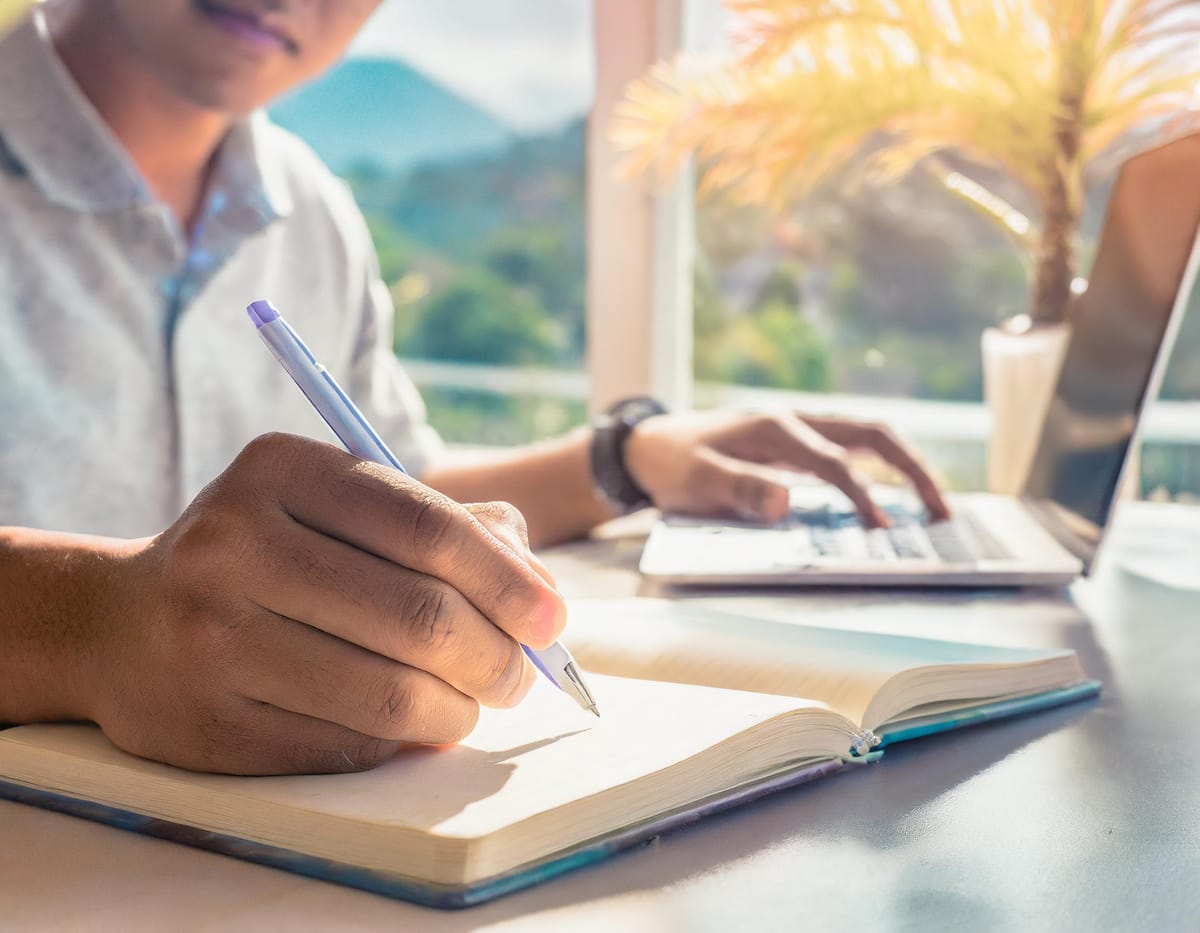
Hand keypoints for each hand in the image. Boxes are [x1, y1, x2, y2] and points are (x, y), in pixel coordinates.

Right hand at [84, 433, 564, 774]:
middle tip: (522, 673)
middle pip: (419, 615)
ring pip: (389, 692)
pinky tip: (414, 721)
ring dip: (459, 707)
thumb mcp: (337, 508)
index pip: (426, 525)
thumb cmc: (263, 556)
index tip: (553, 616)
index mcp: (279, 470)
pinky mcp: (206, 724)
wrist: (117, 624)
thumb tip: (542, 586)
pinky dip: (403, 739)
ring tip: (474, 702)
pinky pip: (346, 744)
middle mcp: (234, 544)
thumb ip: (447, 527)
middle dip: (497, 654)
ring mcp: (211, 637)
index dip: (507, 578)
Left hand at [622, 410, 949, 526]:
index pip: (834, 462)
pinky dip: (882, 467)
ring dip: (906, 465)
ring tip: (936, 503)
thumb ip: (740, 489)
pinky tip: (897, 494)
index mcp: (775, 429)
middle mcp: (795, 421)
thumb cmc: (673, 464)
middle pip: (872, 435)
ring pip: (869, 437)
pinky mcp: (798, 442)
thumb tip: (788, 501)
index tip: (883, 530)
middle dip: (913, 469)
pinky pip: (852, 448)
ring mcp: (799, 429)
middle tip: (943, 509)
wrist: (649, 446)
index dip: (862, 495)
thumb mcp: (697, 481)